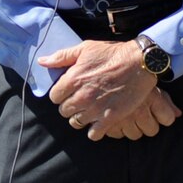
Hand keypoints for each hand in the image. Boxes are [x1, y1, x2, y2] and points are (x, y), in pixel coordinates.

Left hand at [37, 39, 177, 141]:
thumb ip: (61, 57)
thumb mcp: (85, 48)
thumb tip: (42, 61)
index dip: (60, 94)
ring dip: (80, 118)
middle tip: (79, 100)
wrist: (140, 63)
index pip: (54, 97)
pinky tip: (98, 122)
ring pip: (76, 123)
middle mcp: (82, 96)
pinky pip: (93, 134)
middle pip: (64, 111)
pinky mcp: (110, 118)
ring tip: (88, 111)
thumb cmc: (112, 53)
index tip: (68, 91)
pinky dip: (94, 130)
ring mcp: (96, 108)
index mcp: (73, 79)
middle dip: (69, 106)